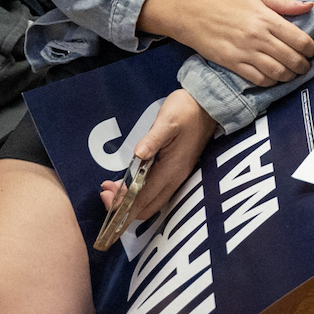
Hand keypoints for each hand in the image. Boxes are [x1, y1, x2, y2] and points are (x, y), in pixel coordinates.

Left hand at [98, 89, 216, 224]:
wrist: (207, 105)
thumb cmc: (187, 110)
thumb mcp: (168, 121)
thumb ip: (153, 139)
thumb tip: (139, 154)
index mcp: (171, 171)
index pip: (143, 200)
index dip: (121, 205)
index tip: (105, 194)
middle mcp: (174, 179)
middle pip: (146, 208)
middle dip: (122, 207)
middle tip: (105, 191)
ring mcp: (176, 176)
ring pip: (150, 201)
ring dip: (128, 200)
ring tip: (110, 186)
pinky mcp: (175, 171)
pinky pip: (154, 192)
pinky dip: (137, 193)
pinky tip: (127, 181)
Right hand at [144, 0, 313, 86]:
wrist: (196, 16)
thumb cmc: (229, 5)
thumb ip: (285, 3)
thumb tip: (310, 6)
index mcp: (267, 19)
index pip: (300, 40)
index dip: (311, 49)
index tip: (310, 51)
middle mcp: (259, 37)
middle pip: (292, 58)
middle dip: (303, 66)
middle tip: (304, 66)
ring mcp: (246, 52)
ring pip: (278, 72)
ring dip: (289, 76)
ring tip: (291, 73)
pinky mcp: (234, 64)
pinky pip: (259, 79)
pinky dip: (271, 82)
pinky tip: (274, 77)